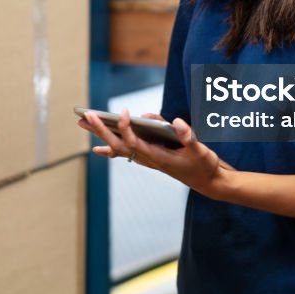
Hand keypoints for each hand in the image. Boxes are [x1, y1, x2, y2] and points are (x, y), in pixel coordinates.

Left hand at [77, 109, 226, 197]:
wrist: (210, 182)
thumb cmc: (205, 166)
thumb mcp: (201, 150)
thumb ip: (188, 136)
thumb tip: (176, 121)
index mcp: (158, 158)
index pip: (134, 142)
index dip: (127, 127)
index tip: (125, 111)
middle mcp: (149, 159)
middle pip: (118, 145)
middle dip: (102, 129)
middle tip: (85, 116)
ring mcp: (148, 159)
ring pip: (119, 147)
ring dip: (102, 134)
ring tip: (84, 122)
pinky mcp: (151, 158)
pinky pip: (126, 153)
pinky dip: (112, 150)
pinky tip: (99, 149)